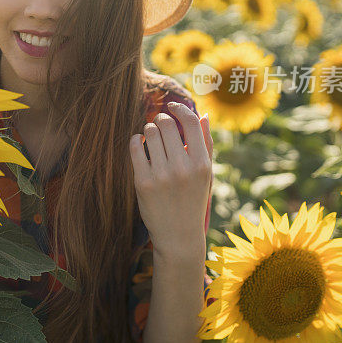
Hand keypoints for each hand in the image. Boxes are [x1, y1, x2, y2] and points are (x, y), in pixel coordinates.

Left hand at [129, 102, 212, 258]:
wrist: (178, 235)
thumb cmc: (193, 200)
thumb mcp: (206, 174)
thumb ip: (206, 144)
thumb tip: (204, 115)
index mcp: (202, 163)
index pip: (190, 122)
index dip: (179, 108)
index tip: (171, 106)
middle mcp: (183, 168)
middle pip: (167, 124)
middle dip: (160, 119)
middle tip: (158, 123)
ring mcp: (162, 175)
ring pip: (149, 133)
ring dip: (148, 129)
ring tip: (150, 136)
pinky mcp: (143, 182)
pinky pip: (135, 147)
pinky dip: (135, 140)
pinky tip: (139, 144)